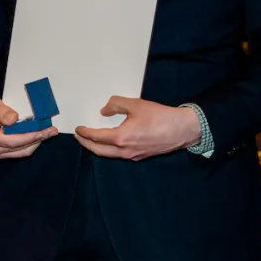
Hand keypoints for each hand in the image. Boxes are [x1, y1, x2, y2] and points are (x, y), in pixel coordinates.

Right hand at [0, 96, 57, 159]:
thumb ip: (3, 111)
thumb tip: (14, 119)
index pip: (13, 140)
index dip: (30, 136)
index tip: (43, 131)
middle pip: (20, 148)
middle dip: (38, 139)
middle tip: (52, 131)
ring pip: (21, 152)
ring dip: (36, 143)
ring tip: (49, 133)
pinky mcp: (1, 153)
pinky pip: (19, 152)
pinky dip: (30, 144)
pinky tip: (39, 137)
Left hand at [74, 97, 200, 160]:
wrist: (182, 130)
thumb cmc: (160, 116)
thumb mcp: (136, 104)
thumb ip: (116, 104)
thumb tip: (104, 111)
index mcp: (120, 138)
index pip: (96, 137)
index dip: (84, 133)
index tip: (78, 129)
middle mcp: (124, 151)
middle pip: (99, 151)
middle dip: (87, 144)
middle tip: (79, 137)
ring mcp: (133, 156)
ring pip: (109, 155)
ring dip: (98, 148)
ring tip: (92, 140)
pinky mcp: (140, 156)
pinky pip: (120, 155)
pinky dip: (110, 149)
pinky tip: (111, 142)